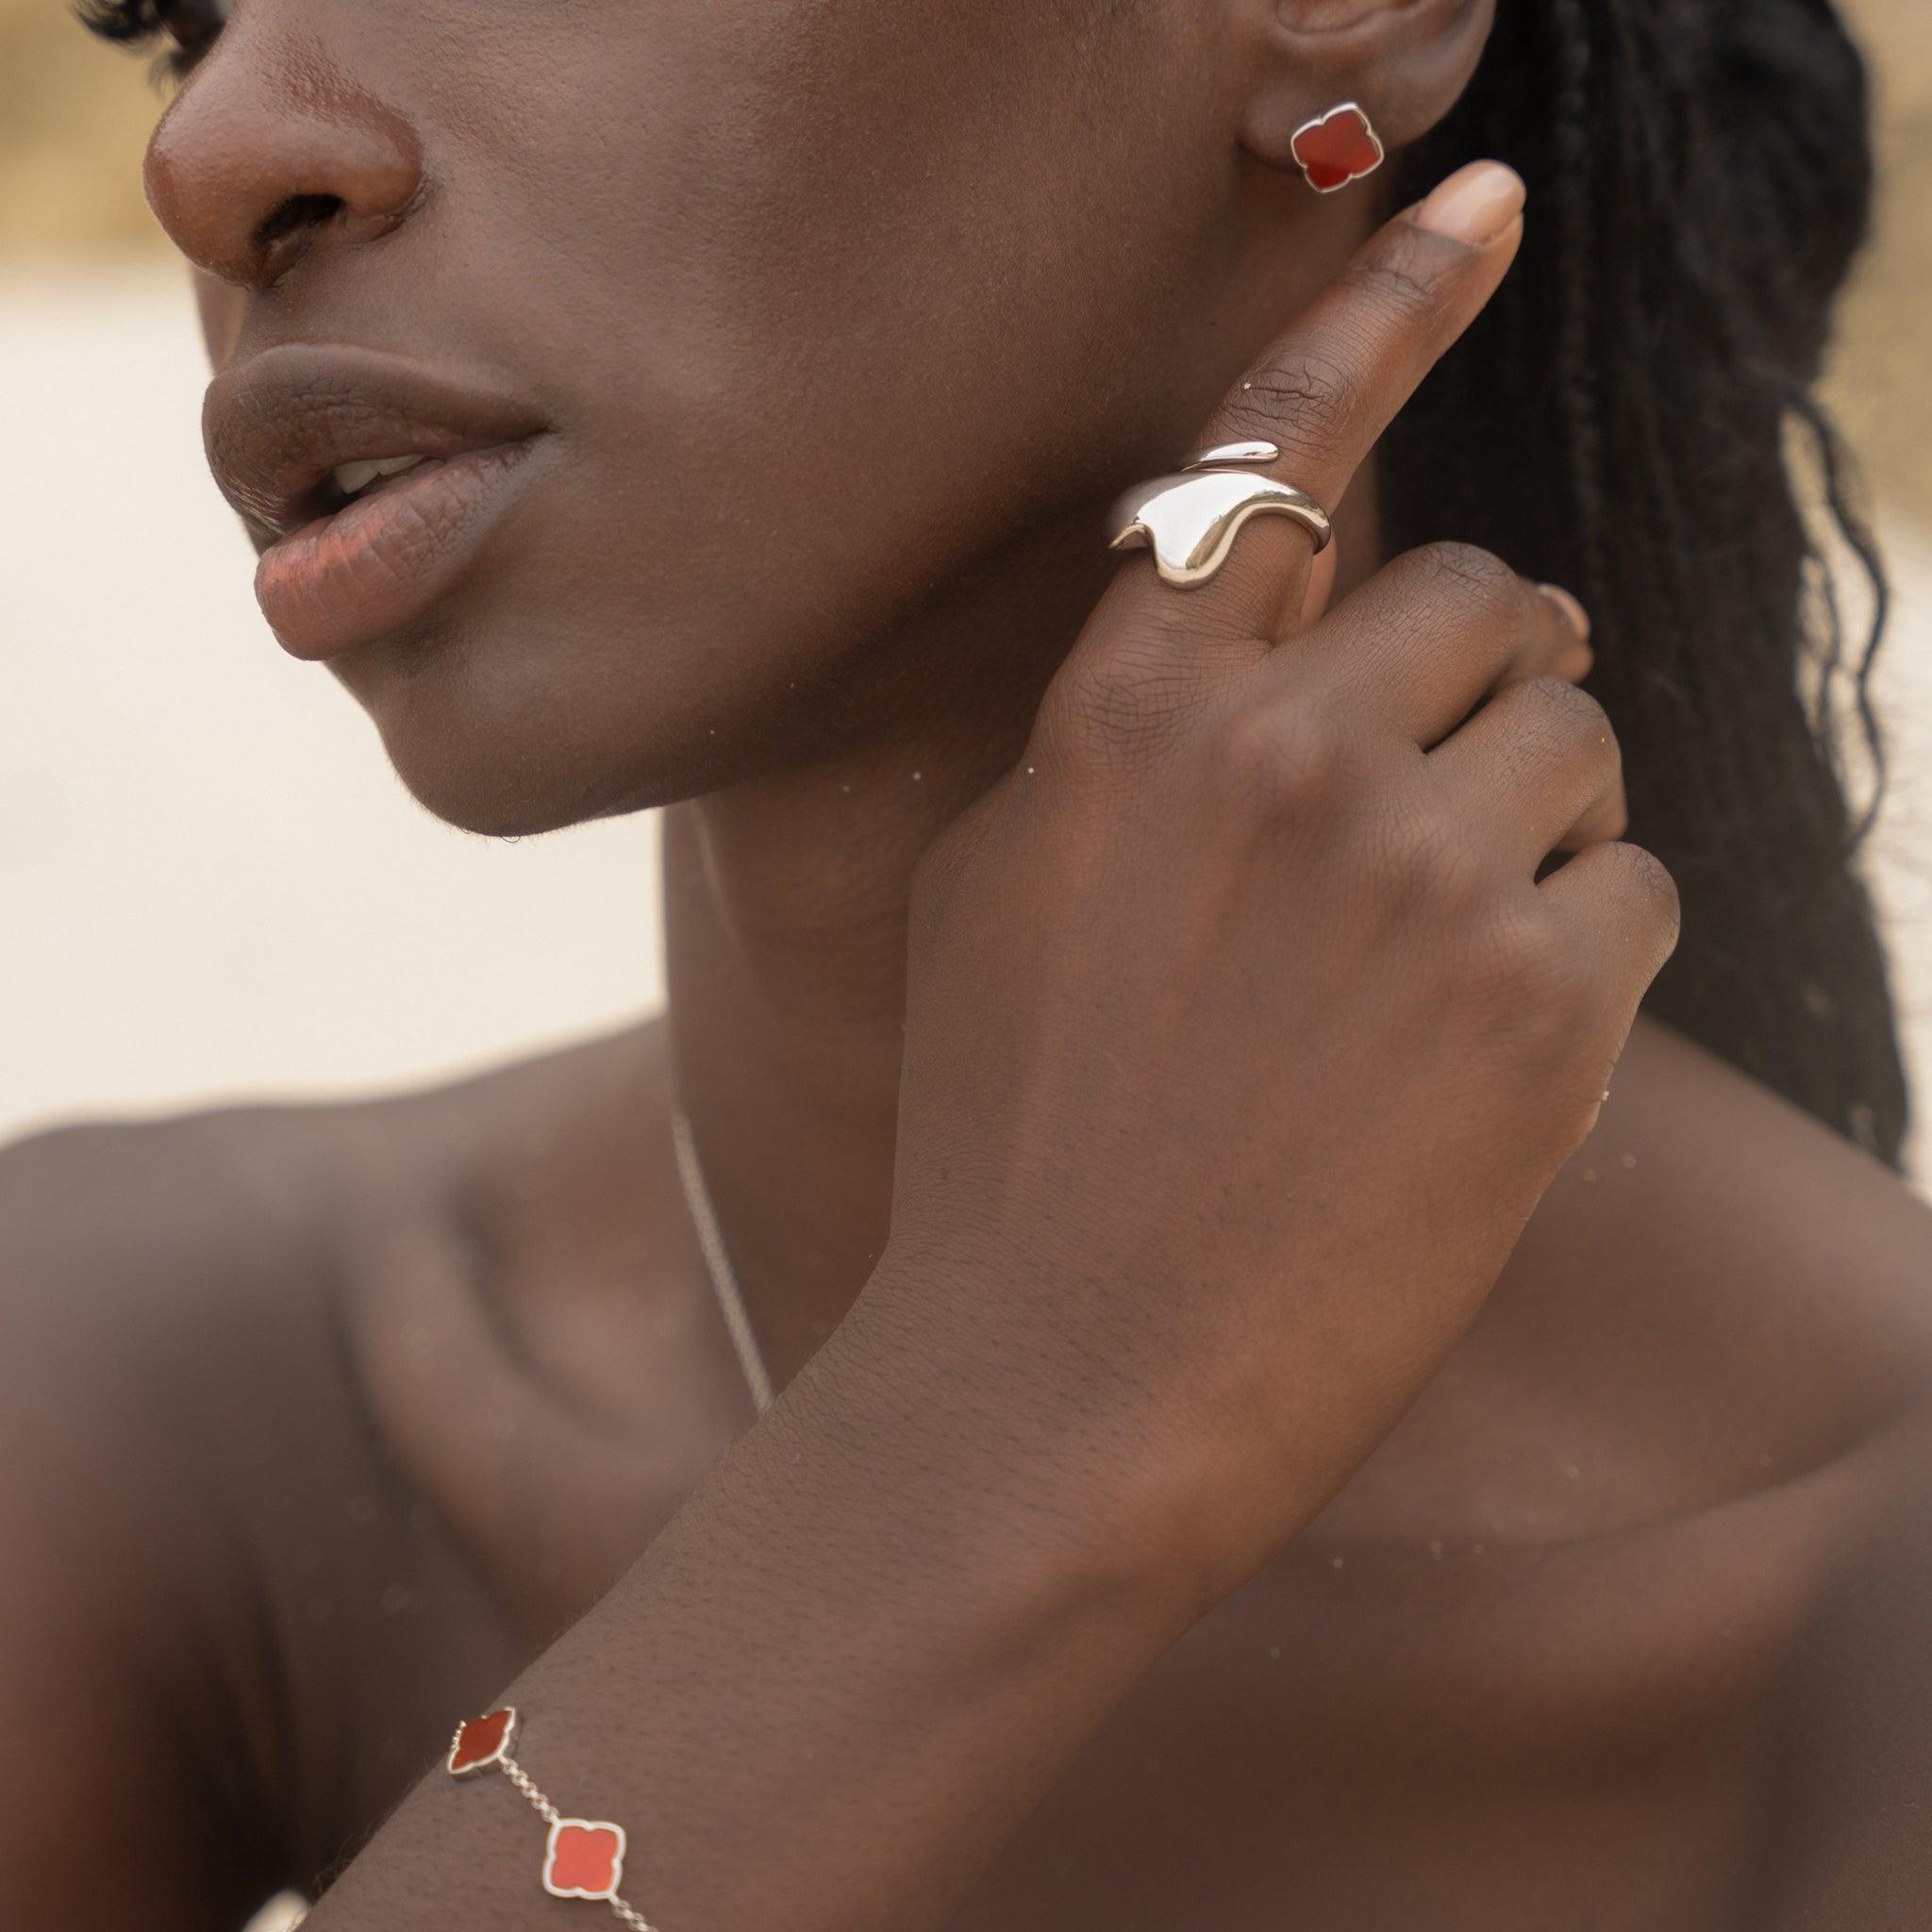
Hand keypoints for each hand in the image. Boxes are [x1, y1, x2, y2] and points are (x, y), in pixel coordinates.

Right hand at [869, 163, 1679, 1606]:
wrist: (1062, 1389)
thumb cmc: (1007, 1151)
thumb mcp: (992, 899)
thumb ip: (1112, 748)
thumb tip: (1250, 662)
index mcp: (1129, 718)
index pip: (1266, 456)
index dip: (1377, 305)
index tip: (1477, 195)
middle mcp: (1281, 753)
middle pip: (1489, 598)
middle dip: (1482, 681)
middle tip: (1443, 790)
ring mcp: (1421, 870)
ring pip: (1580, 735)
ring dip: (1534, 817)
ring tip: (1437, 955)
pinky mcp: (1541, 1002)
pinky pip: (1633, 880)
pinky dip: (1579, 945)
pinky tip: (1478, 1054)